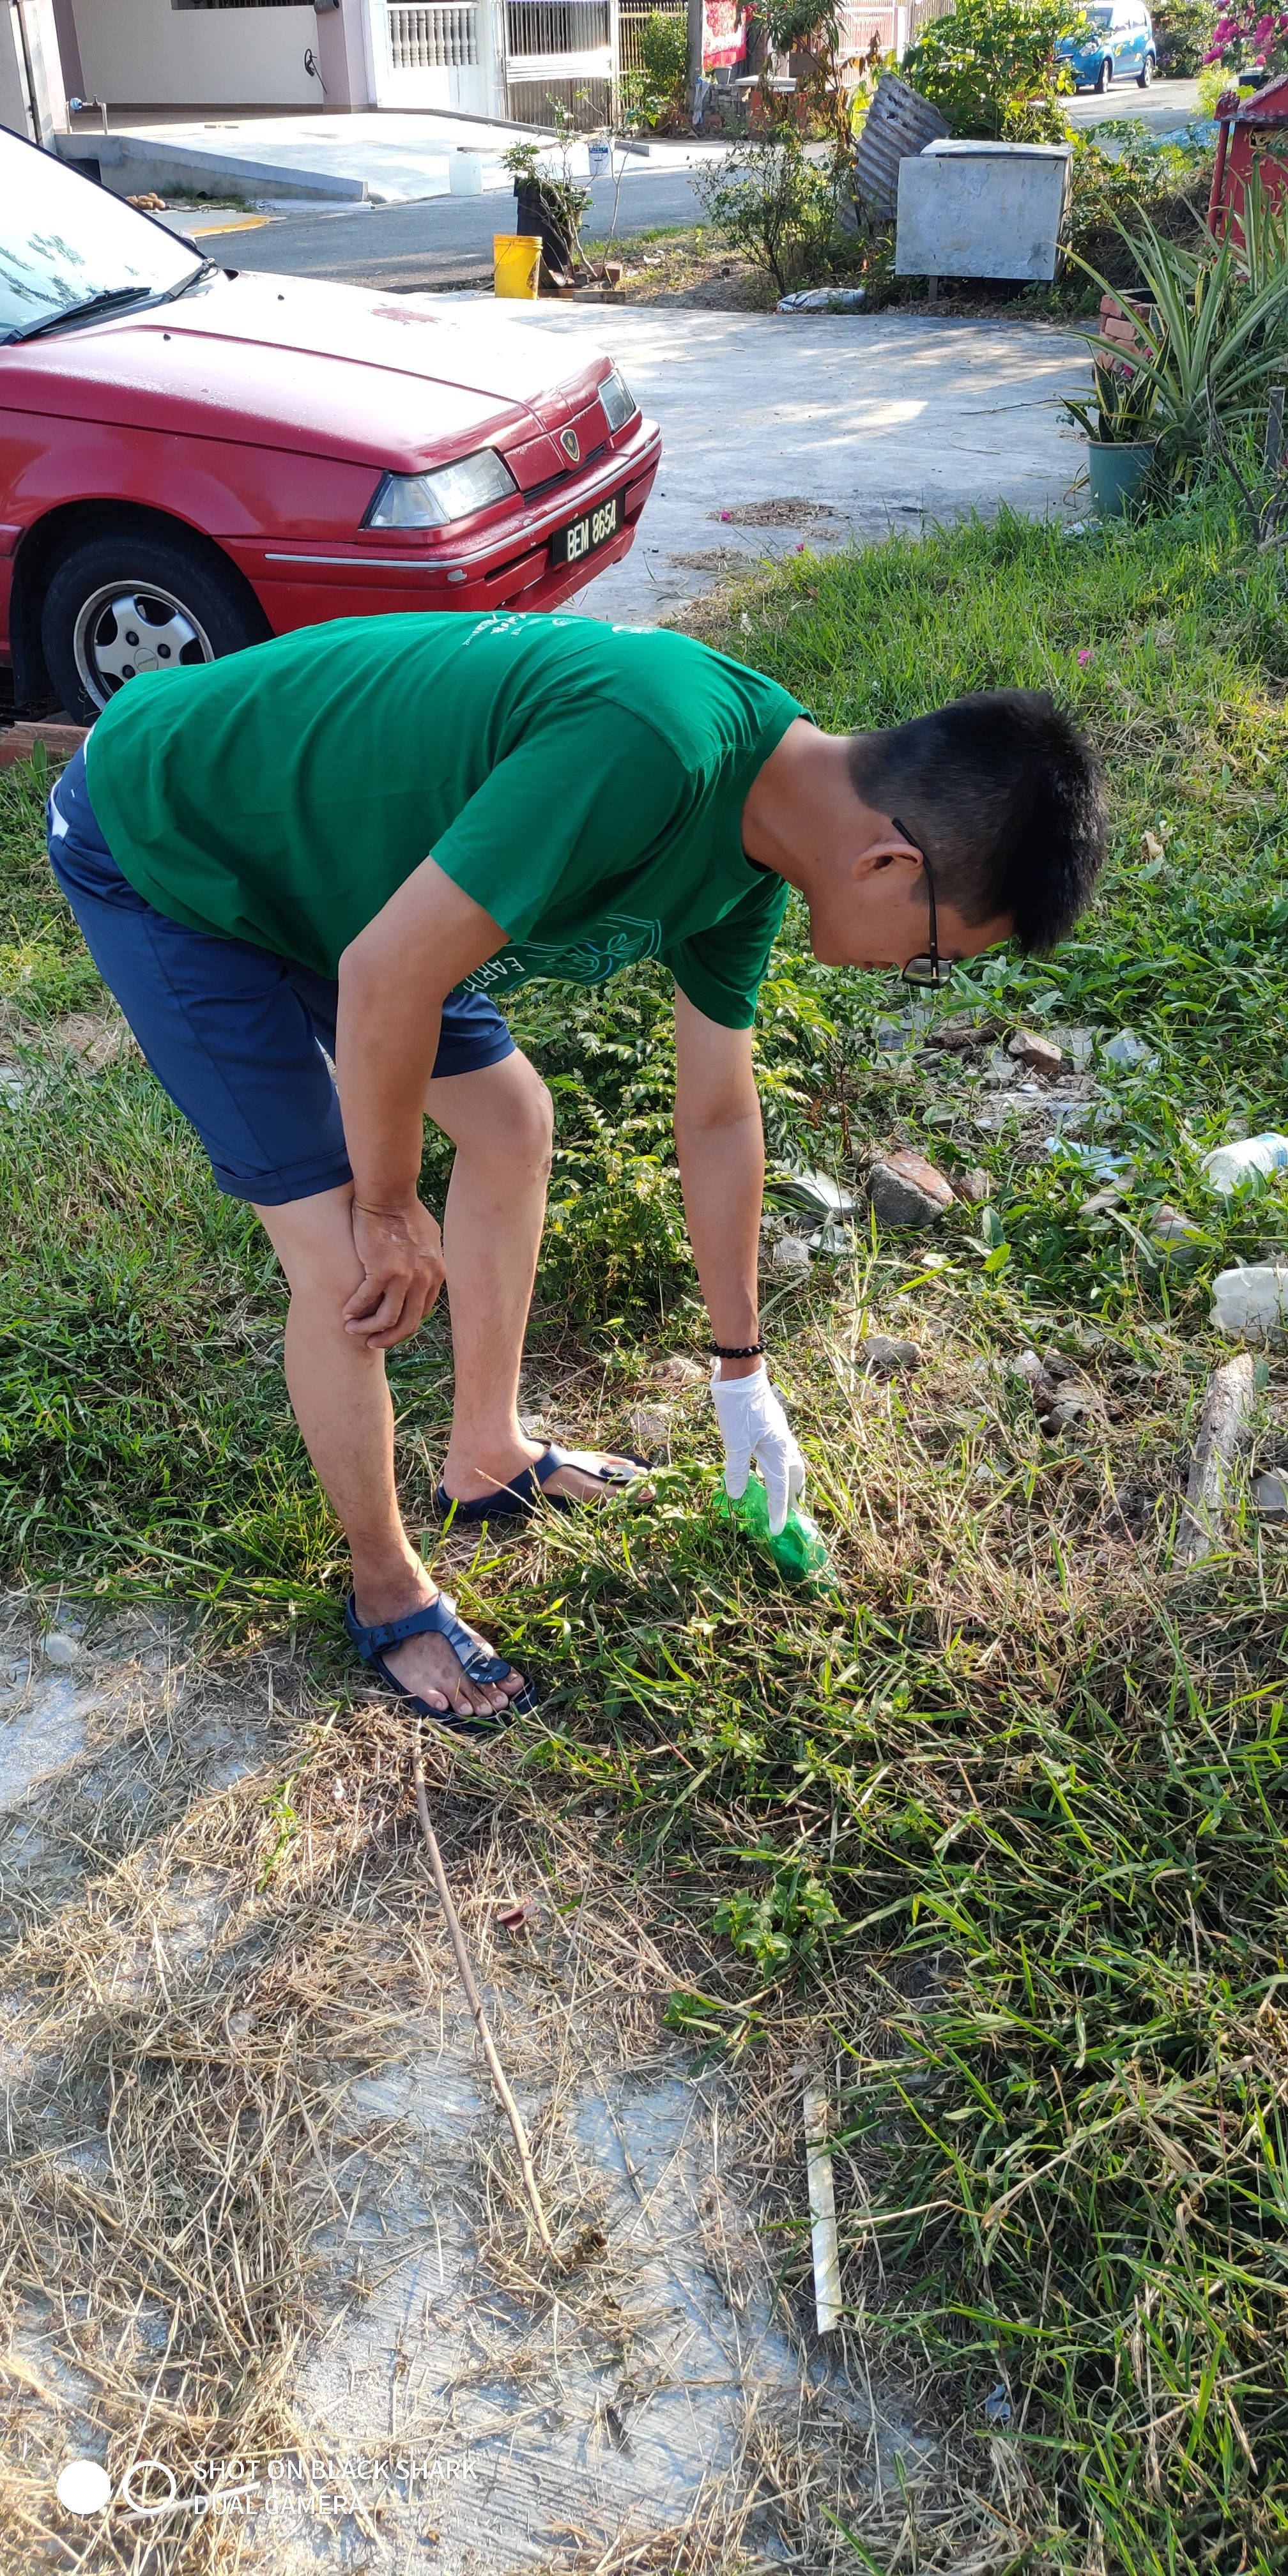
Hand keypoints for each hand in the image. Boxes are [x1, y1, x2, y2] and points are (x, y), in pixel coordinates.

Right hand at [344, 1199, 444, 1349]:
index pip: (423, 1311)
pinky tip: (345, 1312)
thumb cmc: (405, 1210)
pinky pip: (367, 1300)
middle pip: (409, 1323)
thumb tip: (424, 1272)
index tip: (388, 1327)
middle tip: (372, 1342)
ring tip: (352, 1329)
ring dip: (368, 1328)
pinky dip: (355, 1310)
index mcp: (436, 1273)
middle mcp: (424, 1278)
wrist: (389, 1193)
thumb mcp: (429, 1239)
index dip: (404, 1324)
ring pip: (387, 1318)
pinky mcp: (383, 1270)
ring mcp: (405, 1276)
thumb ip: (428, 1260)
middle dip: (388, 1337)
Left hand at [710, 1362, 805, 1535]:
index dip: (778, 1510)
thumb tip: (739, 1495)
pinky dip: (777, 1465)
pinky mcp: (770, 1425)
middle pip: (794, 1475)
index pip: (780, 1487)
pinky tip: (765, 1465)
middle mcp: (783, 1443)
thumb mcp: (735, 1442)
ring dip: (786, 1480)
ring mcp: (778, 1433)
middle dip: (791, 1495)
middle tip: (788, 1511)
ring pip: (789, 1462)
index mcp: (778, 1450)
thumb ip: (737, 1470)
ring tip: (781, 1492)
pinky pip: (780, 1452)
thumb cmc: (739, 1408)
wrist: (741, 1373)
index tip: (777, 1530)